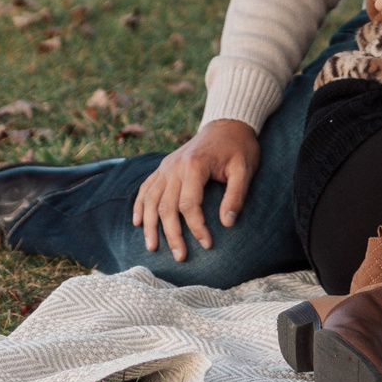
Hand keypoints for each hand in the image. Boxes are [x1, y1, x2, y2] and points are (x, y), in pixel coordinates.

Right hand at [131, 118, 260, 259]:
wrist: (227, 124)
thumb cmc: (239, 148)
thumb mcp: (245, 169)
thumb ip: (236, 196)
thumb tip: (227, 224)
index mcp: (195, 166)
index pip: (189, 205)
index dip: (197, 227)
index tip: (207, 244)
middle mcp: (175, 166)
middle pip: (166, 206)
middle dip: (171, 235)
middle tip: (180, 257)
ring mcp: (166, 166)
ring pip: (150, 199)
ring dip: (149, 225)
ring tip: (152, 247)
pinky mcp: (163, 167)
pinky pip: (146, 187)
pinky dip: (139, 205)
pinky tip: (137, 223)